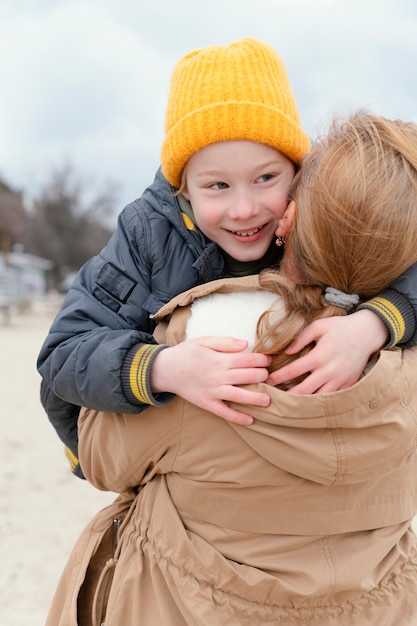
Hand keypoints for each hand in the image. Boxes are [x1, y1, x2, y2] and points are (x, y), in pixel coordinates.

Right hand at [151, 336, 271, 423]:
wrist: (165, 370)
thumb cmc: (187, 353)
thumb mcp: (204, 340)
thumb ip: (226, 342)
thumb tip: (246, 344)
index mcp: (219, 359)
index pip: (247, 359)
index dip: (262, 360)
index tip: (269, 361)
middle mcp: (218, 376)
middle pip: (247, 377)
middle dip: (263, 376)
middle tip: (270, 377)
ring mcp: (213, 391)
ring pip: (239, 396)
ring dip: (256, 399)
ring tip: (268, 400)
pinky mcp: (207, 403)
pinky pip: (224, 413)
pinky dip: (237, 418)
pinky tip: (250, 420)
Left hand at [267, 309, 388, 393]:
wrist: (367, 334)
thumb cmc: (340, 328)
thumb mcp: (319, 326)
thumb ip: (300, 338)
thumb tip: (286, 351)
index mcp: (319, 356)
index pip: (293, 371)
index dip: (278, 377)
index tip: (267, 380)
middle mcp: (329, 372)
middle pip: (303, 391)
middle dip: (286, 395)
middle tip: (274, 396)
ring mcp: (339, 381)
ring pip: (317, 399)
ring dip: (302, 402)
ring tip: (288, 402)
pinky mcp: (348, 385)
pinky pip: (331, 399)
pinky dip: (318, 402)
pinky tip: (308, 402)